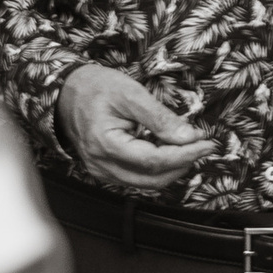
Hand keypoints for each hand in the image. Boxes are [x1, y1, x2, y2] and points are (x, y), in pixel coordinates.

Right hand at [56, 64, 215, 191]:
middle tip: (201, 145)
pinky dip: (157, 170)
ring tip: (187, 148)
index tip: (206, 143)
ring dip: (172, 169)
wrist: (65, 92)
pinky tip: (166, 152)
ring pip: (147, 183)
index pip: (154, 160)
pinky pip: (137, 179)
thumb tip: (189, 137)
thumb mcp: (130, 93)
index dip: (184, 154)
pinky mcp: (105, 171)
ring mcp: (101, 171)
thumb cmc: (94, 88)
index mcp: (105, 144)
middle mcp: (101, 164)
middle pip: (152, 178)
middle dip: (182, 164)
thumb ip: (159, 117)